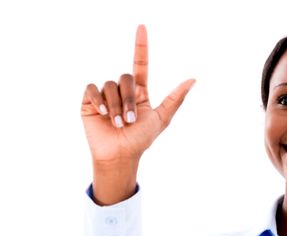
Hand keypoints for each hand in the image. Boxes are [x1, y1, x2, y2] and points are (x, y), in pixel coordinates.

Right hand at [80, 25, 194, 203]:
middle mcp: (122, 91)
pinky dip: (98, 100)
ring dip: (115, 106)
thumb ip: (176, 99)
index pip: (140, 64)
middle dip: (129, 99)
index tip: (142, 27)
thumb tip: (193, 79)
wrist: (120, 155)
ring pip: (110, 85)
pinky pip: (92, 88)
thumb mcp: (161, 118)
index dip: (141, 47)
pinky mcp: (89, 101)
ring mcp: (105, 96)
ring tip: (118, 123)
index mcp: (139, 93)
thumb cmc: (141, 140)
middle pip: (125, 77)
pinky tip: (101, 114)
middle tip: (130, 120)